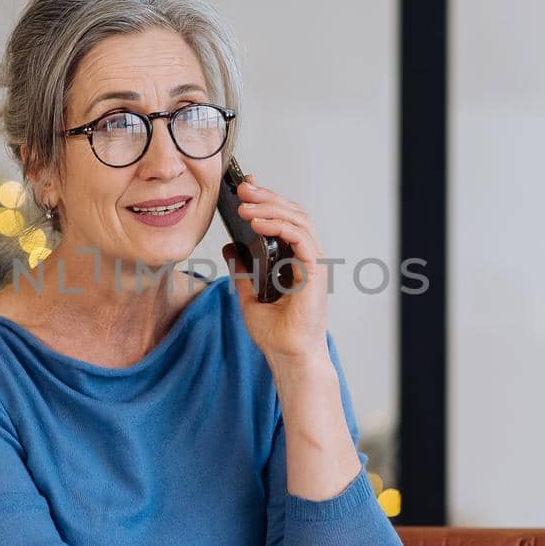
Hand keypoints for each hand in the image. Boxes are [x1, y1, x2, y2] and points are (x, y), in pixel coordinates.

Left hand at [222, 173, 329, 364]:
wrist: (289, 357)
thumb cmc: (278, 334)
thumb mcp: (249, 296)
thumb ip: (242, 271)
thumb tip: (230, 248)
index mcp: (295, 261)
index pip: (286, 220)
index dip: (268, 201)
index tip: (246, 188)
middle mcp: (307, 258)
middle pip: (293, 213)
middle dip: (267, 196)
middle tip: (242, 188)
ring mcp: (314, 263)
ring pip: (298, 219)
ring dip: (270, 207)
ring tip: (244, 204)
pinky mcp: (314, 271)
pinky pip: (299, 238)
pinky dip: (278, 225)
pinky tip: (257, 223)